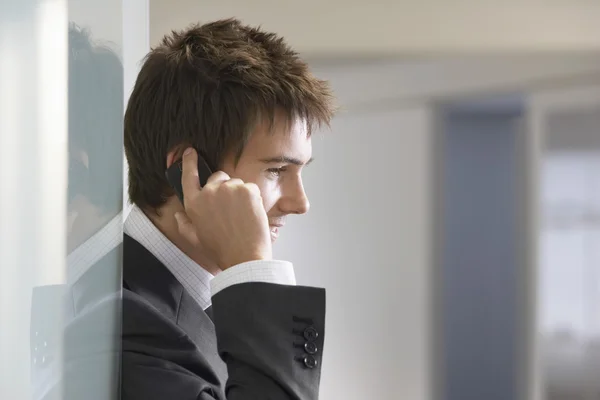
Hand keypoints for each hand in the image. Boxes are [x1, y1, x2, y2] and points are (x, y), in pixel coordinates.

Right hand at [174, 148, 272, 269]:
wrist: (244, 256)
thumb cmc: (220, 250)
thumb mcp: (195, 239)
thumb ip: (184, 225)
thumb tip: (179, 214)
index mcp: (194, 203)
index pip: (188, 176)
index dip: (189, 162)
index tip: (191, 152)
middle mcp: (209, 192)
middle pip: (217, 178)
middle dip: (223, 187)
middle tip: (230, 208)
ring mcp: (229, 189)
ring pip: (236, 183)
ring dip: (239, 194)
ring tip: (241, 215)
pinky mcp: (248, 189)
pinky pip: (250, 188)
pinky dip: (252, 198)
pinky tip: (250, 213)